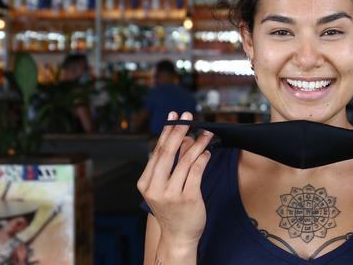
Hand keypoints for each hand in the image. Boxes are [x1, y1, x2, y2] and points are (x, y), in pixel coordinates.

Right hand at [137, 111, 212, 246]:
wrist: (178, 236)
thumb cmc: (172, 209)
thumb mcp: (166, 185)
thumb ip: (173, 162)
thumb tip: (184, 137)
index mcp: (145, 183)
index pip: (157, 151)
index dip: (166, 132)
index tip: (173, 116)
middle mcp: (155, 188)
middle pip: (168, 152)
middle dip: (178, 131)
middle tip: (188, 116)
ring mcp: (170, 194)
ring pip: (185, 161)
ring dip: (197, 143)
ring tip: (206, 133)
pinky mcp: (187, 199)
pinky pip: (196, 172)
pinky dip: (203, 159)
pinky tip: (207, 152)